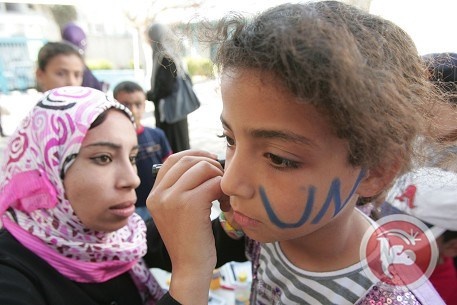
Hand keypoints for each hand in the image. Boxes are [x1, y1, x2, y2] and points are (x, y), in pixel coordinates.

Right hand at [147, 150, 223, 303]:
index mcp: (154, 195)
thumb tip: (202, 161)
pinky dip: (224, 190)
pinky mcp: (190, 204)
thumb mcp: (176, 212)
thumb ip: (180, 189)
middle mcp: (159, 194)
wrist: (190, 268)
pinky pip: (214, 183)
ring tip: (222, 195)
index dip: (194, 155)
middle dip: (210, 164)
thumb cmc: (189, 241)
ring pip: (203, 167)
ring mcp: (172, 198)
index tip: (211, 162)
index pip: (173, 160)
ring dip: (219, 177)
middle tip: (221, 181)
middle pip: (188, 160)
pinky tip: (225, 205)